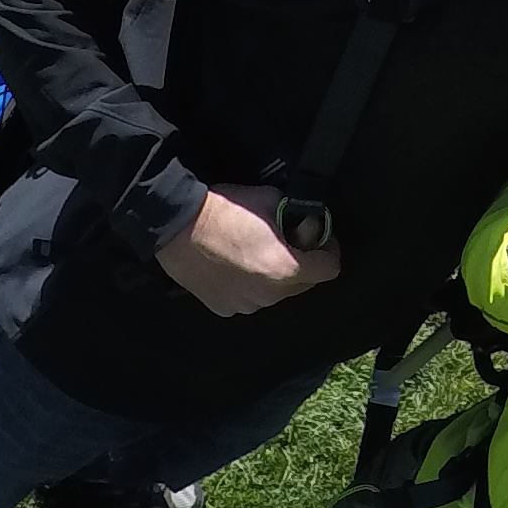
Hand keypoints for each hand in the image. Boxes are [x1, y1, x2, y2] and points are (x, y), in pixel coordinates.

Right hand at [157, 185, 341, 316]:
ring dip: (275, 277)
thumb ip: (297, 214)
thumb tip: (307, 222)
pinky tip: (235, 265)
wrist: (177, 225)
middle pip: (304, 284)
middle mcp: (270, 295)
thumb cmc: (227, 209)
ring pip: (275, 294)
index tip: (319, 236)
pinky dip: (249, 285)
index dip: (329, 248)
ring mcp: (245, 306)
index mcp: (288, 269)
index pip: (330, 268)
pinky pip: (249, 299)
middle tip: (287, 241)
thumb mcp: (272, 199)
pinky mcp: (224, 308)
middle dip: (302, 263)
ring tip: (257, 252)